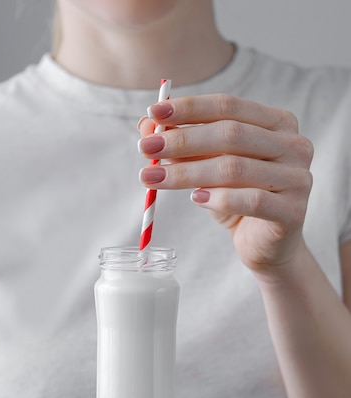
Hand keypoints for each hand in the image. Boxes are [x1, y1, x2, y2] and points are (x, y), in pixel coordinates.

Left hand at [138, 94, 313, 274]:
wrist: (265, 245)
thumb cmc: (237, 199)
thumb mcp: (207, 167)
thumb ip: (183, 144)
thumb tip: (145, 125)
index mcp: (277, 123)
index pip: (229, 106)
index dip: (190, 108)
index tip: (153, 114)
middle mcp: (294, 145)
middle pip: (231, 134)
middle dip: (182, 140)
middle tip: (146, 148)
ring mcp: (298, 178)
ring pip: (235, 168)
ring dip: (188, 172)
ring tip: (153, 178)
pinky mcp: (293, 211)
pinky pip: (252, 201)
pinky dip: (219, 199)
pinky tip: (195, 199)